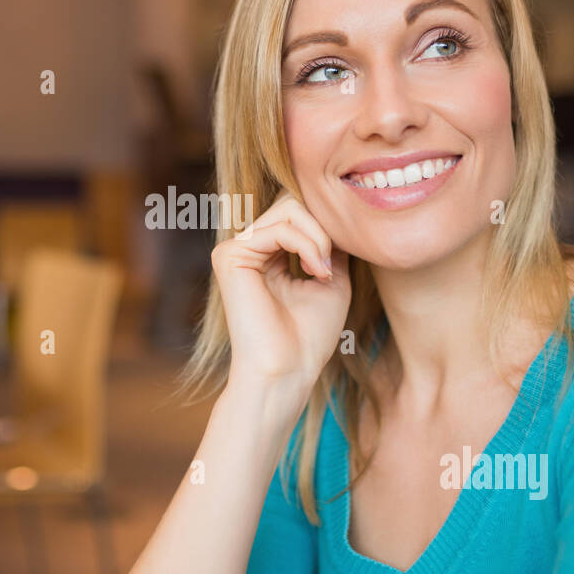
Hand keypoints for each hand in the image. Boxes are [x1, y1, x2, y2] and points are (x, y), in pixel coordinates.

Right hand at [210, 189, 350, 412]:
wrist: (287, 371)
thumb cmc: (309, 337)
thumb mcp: (331, 280)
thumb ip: (330, 246)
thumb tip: (340, 214)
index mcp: (266, 254)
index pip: (298, 212)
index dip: (327, 227)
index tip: (343, 260)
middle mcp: (247, 247)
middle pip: (293, 202)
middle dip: (323, 228)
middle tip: (332, 266)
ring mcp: (235, 249)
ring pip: (289, 208)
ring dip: (319, 237)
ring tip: (325, 272)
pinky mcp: (230, 256)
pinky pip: (280, 227)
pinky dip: (308, 245)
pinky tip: (317, 272)